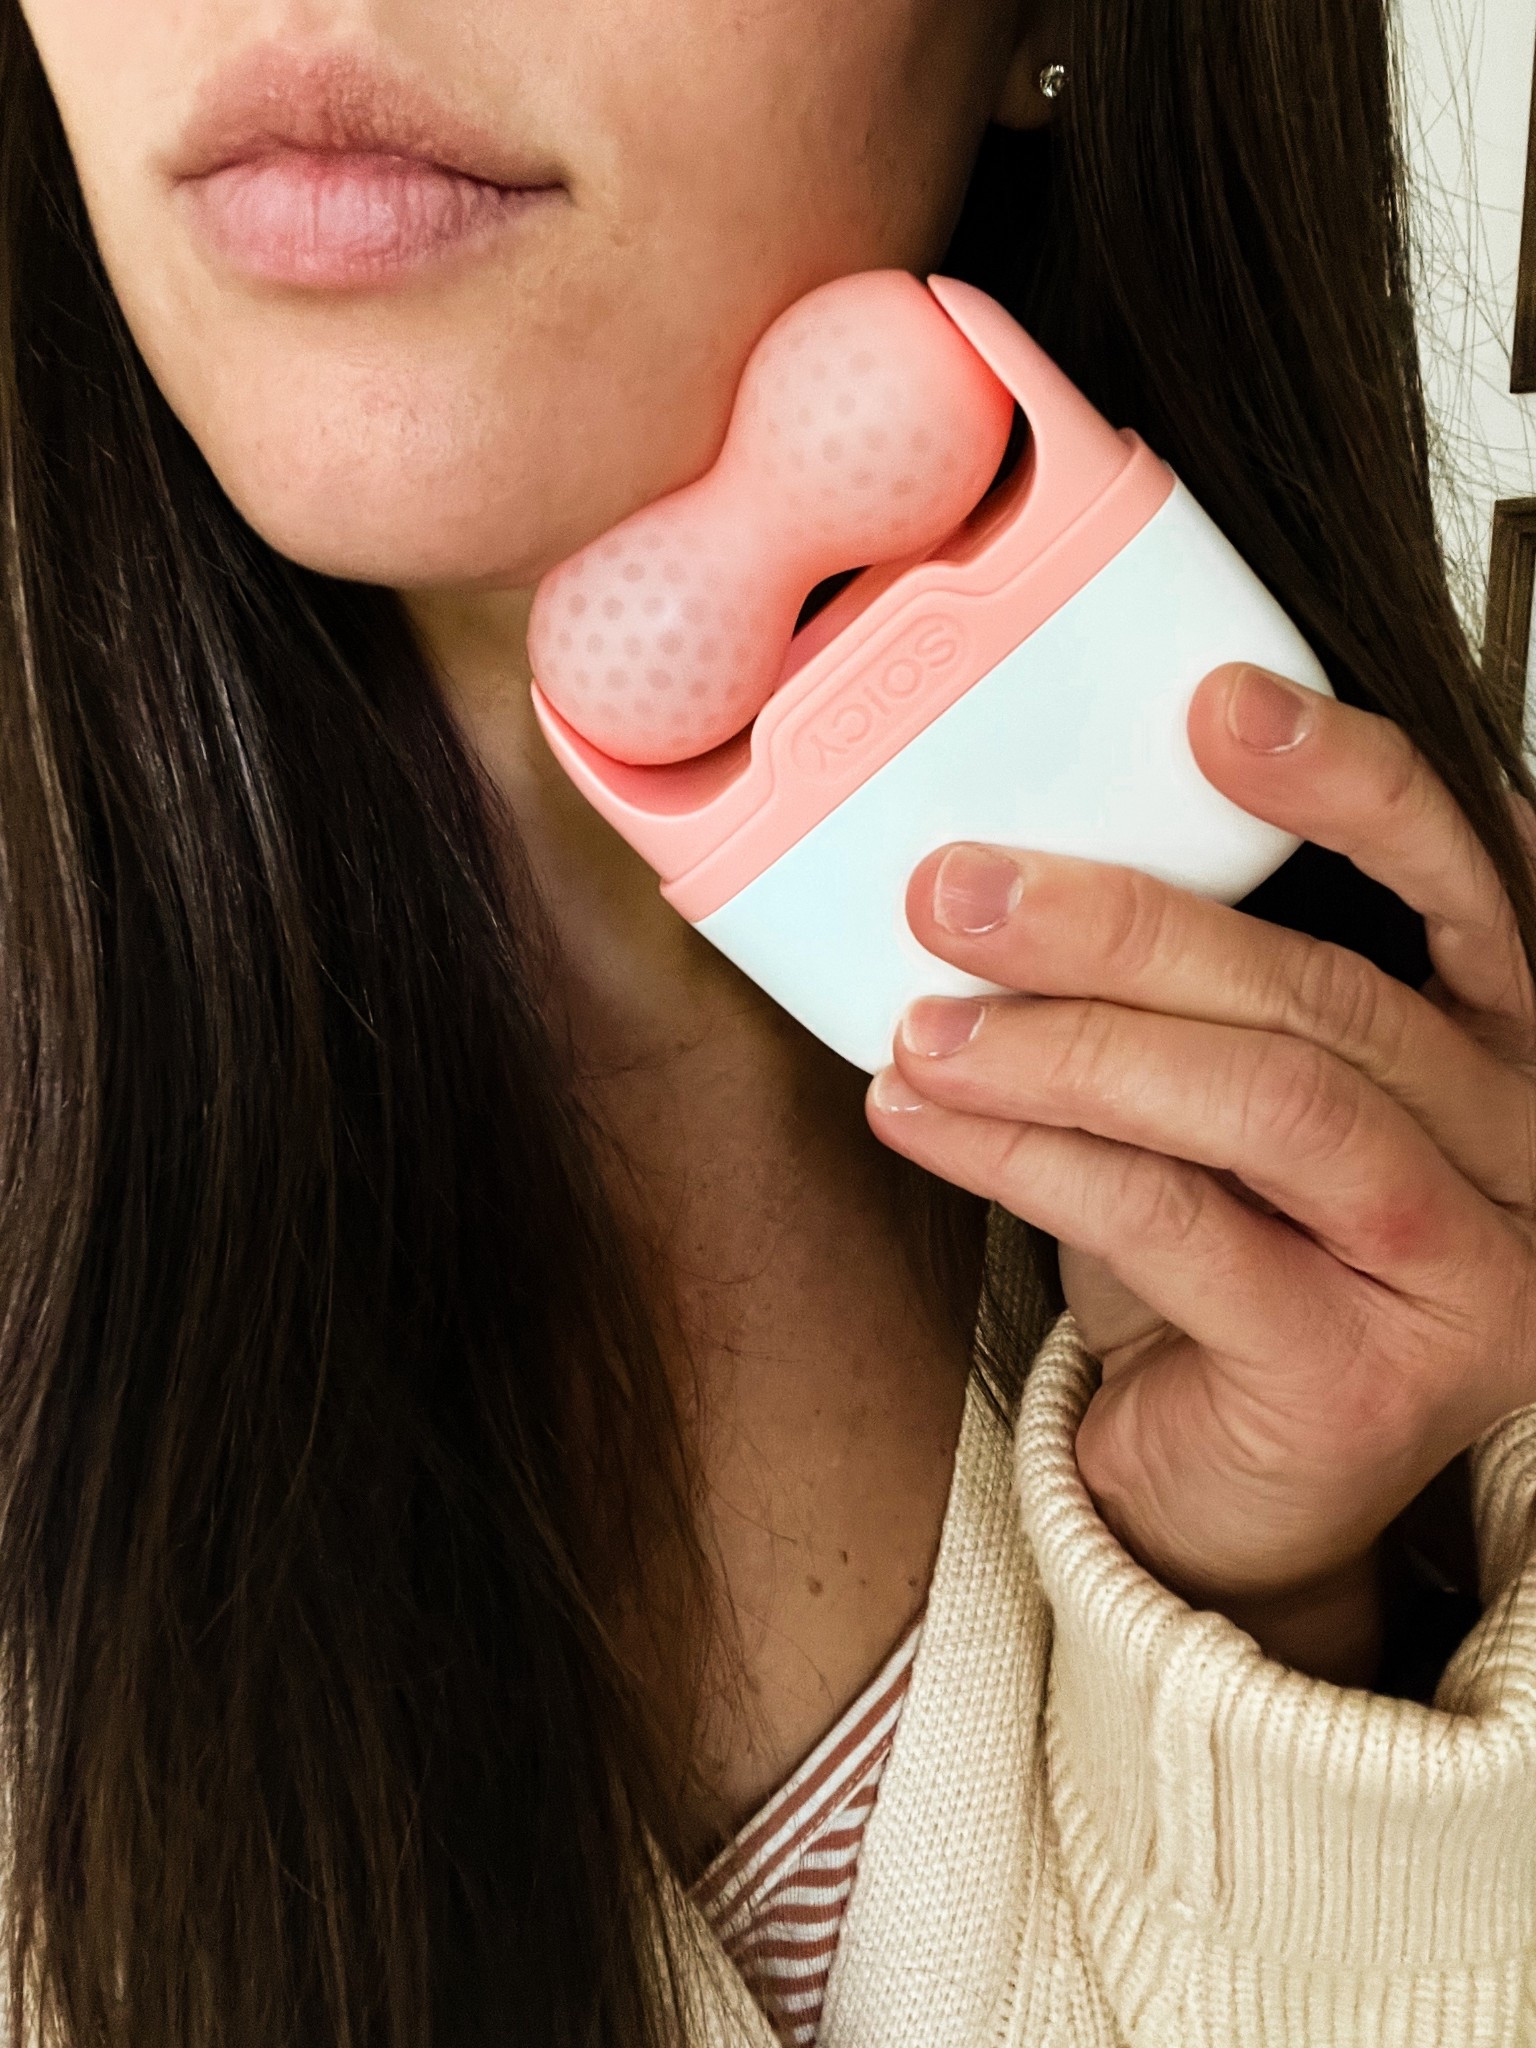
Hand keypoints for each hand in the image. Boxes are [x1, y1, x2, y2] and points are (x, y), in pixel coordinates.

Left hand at [866, 662, 1535, 1686]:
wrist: (1219, 1486)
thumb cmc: (1220, 1262)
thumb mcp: (1214, 1098)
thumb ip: (1179, 987)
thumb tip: (998, 855)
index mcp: (1494, 1047)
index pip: (1469, 879)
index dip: (1351, 780)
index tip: (1214, 704)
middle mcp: (1516, 1151)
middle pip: (1326, 995)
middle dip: (1123, 923)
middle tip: (959, 887)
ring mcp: (1461, 1275)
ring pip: (1263, 1106)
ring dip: (1064, 1046)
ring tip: (921, 1023)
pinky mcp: (1363, 1383)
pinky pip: (1178, 1226)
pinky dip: (1031, 1158)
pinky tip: (926, 1118)